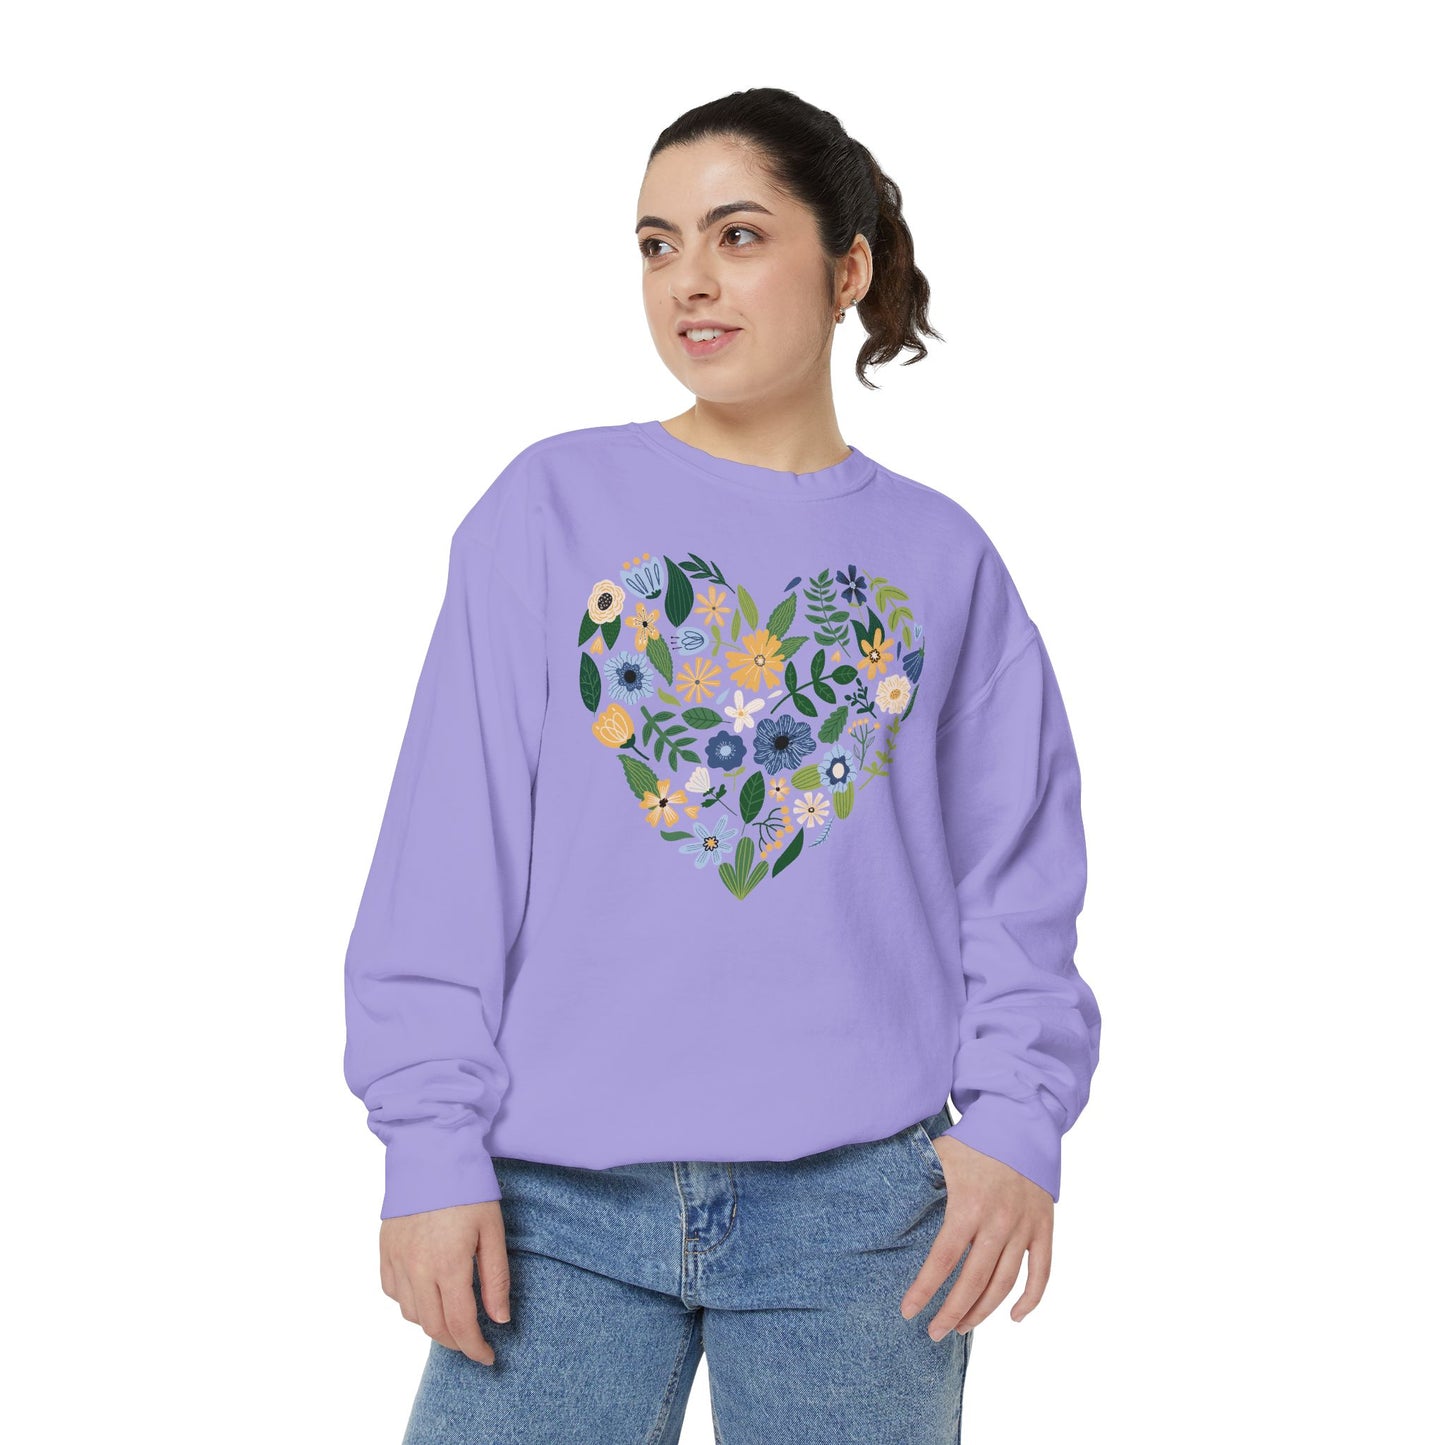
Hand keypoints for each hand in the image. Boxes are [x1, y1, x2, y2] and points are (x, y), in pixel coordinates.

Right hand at [379, 1201, 510, 1364]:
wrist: (429, 1153)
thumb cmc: (467, 1188)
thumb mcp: (492, 1230)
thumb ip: (496, 1278)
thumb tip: (500, 1319)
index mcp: (448, 1265)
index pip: (460, 1325)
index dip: (474, 1348)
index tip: (488, 1357)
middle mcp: (417, 1269)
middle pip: (433, 1327)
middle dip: (455, 1342)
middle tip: (473, 1343)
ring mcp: (397, 1260)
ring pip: (411, 1314)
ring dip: (433, 1324)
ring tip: (453, 1317)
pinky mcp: (385, 1250)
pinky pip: (392, 1292)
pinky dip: (410, 1303)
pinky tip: (426, 1294)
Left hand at [899, 1135, 1052, 1337]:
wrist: (1020, 1124)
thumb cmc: (973, 1141)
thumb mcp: (939, 1155)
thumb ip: (915, 1178)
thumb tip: (874, 1193)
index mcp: (967, 1206)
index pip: (943, 1260)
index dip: (925, 1289)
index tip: (908, 1311)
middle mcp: (998, 1222)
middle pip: (973, 1281)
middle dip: (951, 1312)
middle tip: (934, 1332)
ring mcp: (1023, 1227)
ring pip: (1004, 1283)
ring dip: (983, 1312)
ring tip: (962, 1327)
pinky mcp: (1043, 1228)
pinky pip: (1041, 1272)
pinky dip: (1030, 1299)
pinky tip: (1013, 1317)